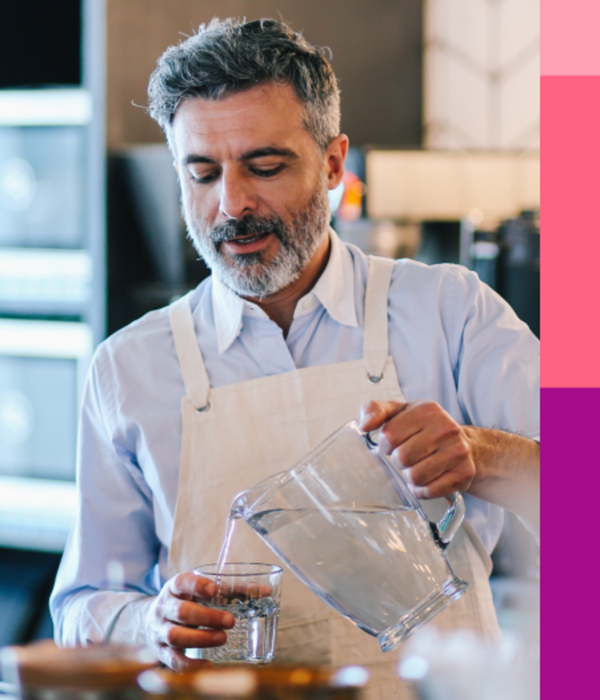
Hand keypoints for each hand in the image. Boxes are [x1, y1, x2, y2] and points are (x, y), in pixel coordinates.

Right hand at [137, 572, 234, 669]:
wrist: (149, 621)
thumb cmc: (186, 602)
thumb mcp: (201, 591)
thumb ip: (233, 590)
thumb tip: (265, 591)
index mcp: (174, 588)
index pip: (181, 582)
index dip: (197, 585)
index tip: (214, 589)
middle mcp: (164, 607)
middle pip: (181, 611)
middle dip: (206, 616)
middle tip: (230, 620)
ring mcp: (159, 630)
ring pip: (175, 636)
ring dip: (201, 639)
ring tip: (222, 638)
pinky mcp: (161, 652)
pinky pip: (173, 660)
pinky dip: (190, 665)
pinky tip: (208, 664)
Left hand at [359, 400, 475, 498]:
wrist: (465, 444)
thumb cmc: (425, 428)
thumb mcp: (399, 412)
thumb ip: (375, 411)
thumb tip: (365, 426)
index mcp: (427, 410)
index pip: (389, 436)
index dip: (386, 444)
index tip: (395, 443)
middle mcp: (446, 429)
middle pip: (402, 458)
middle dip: (399, 460)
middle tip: (408, 455)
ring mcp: (457, 452)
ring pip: (415, 477)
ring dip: (411, 476)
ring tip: (418, 466)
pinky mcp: (463, 474)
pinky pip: (430, 491)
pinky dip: (422, 490)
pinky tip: (427, 479)